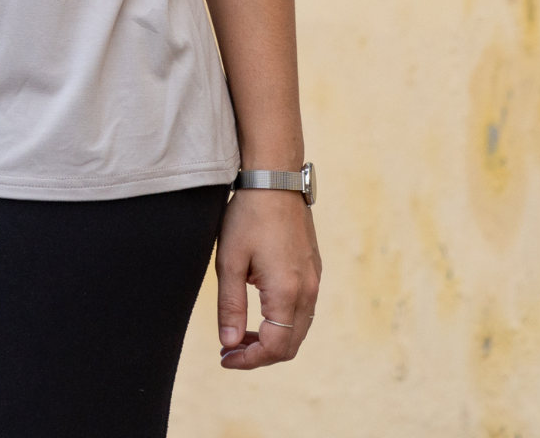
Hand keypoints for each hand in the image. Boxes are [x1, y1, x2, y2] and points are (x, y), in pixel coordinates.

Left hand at [216, 189, 319, 367]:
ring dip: (272, 340)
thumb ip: (230, 306)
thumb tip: (230, 344)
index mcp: (287, 293)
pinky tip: (260, 311)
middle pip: (290, 346)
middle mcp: (308, 291)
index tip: (225, 358)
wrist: (275, 177)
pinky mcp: (314, 269)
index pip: (274, 348)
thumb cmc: (249, 215)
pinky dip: (283, 323)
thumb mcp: (230, 260)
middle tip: (230, 351)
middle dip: (260, 355)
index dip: (249, 361)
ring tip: (241, 335)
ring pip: (299, 330)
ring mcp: (314, 280)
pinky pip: (303, 310)